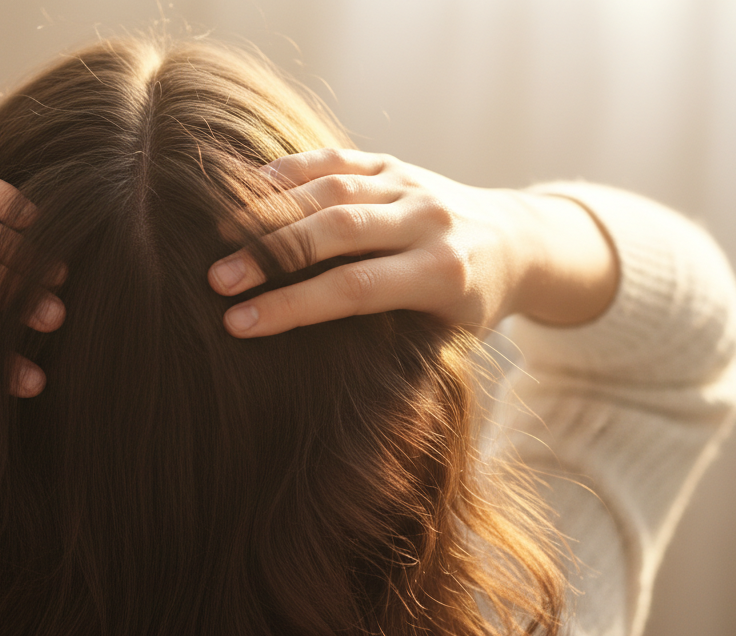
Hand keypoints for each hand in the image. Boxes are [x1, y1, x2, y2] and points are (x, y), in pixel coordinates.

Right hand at [206, 149, 617, 336]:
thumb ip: (394, 347)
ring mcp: (411, 185)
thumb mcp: (447, 340)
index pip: (354, 289)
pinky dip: (292, 169)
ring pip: (334, 188)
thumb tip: (314, 375)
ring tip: (219, 234)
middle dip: (271, 255)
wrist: (518, 243)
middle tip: (217, 279)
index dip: (293, 306)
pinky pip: (339, 159)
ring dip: (272, 209)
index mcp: (443, 273)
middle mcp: (429, 222)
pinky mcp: (395, 163)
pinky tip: (249, 186)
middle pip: (338, 231)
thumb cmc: (470, 309)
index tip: (239, 324)